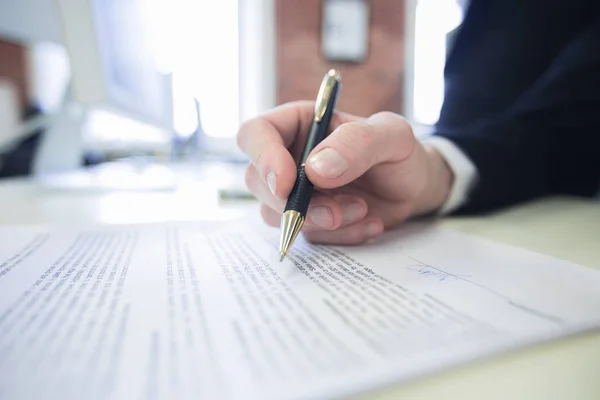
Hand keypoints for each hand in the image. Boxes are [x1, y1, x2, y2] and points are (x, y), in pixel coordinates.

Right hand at [236, 101, 453, 244]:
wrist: (414, 187)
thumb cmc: (399, 151)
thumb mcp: (392, 135)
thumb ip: (357, 143)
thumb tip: (314, 169)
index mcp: (298, 124)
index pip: (255, 134)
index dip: (262, 158)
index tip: (284, 184)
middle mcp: (288, 158)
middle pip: (258, 181)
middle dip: (294, 203)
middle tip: (335, 213)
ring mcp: (295, 193)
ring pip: (278, 215)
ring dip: (320, 221)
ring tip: (363, 210)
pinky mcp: (308, 221)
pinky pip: (308, 237)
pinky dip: (340, 236)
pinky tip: (370, 223)